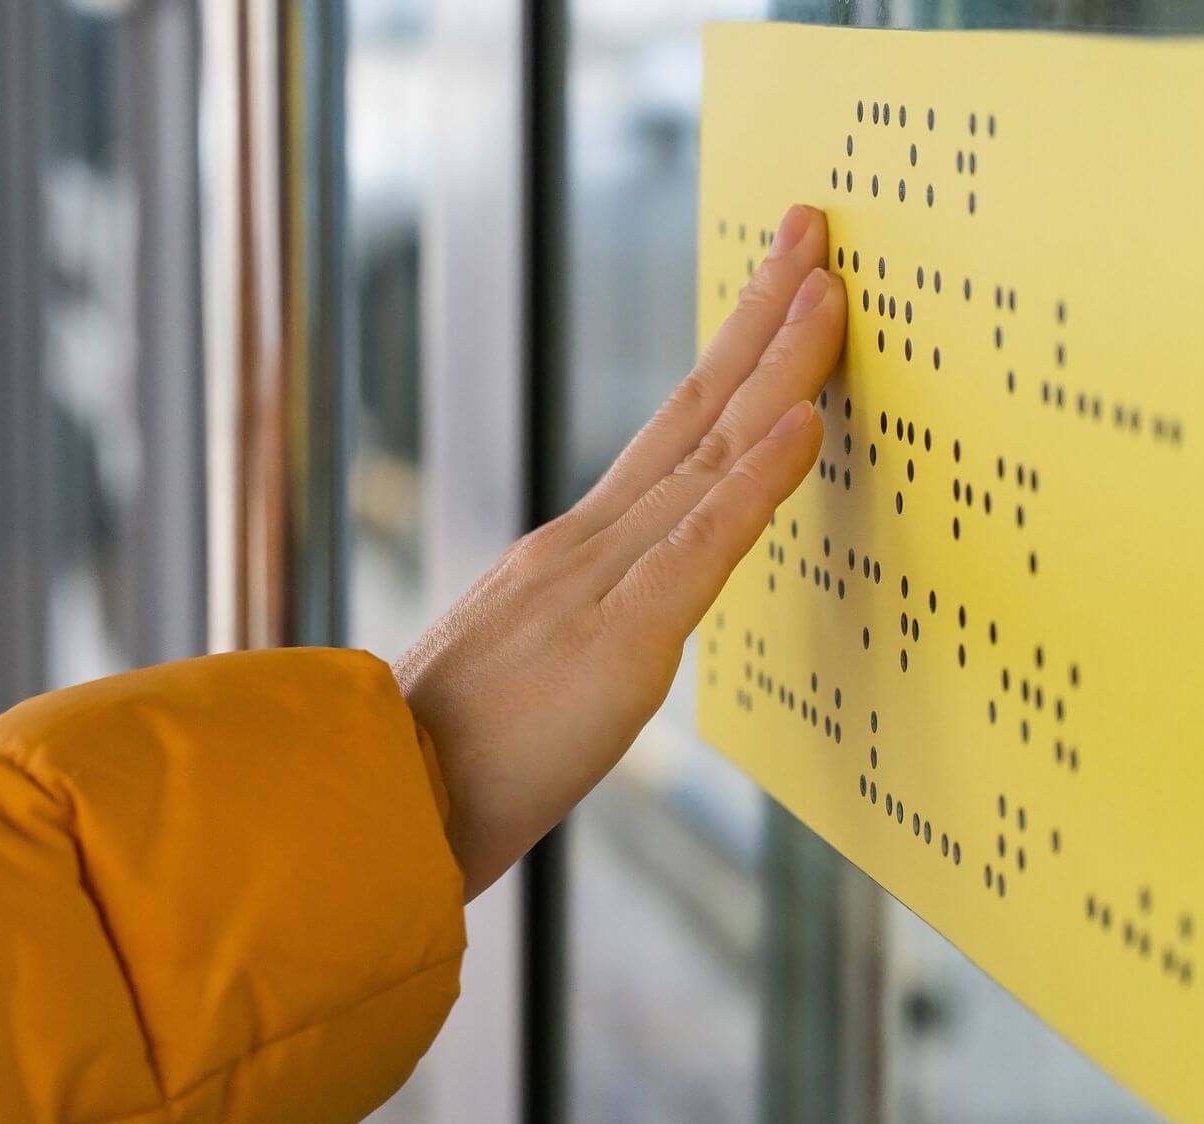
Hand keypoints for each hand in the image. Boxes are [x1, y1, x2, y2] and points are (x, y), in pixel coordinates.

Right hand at [395, 204, 845, 900]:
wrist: (373, 813)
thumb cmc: (446, 763)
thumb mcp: (530, 674)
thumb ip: (583, 627)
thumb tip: (629, 617)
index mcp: (571, 553)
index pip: (671, 435)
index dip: (732, 357)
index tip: (777, 289)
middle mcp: (587, 544)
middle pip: (694, 412)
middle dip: (761, 318)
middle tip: (813, 229)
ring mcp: (599, 583)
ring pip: (706, 456)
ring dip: (778, 368)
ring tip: (831, 292)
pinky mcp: (615, 642)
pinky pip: (697, 549)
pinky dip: (756, 482)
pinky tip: (806, 423)